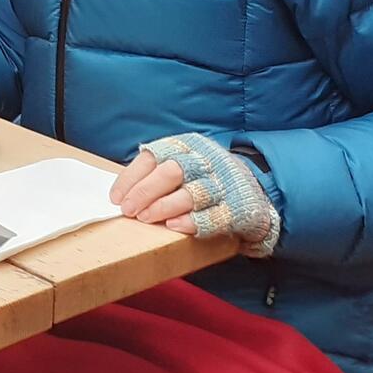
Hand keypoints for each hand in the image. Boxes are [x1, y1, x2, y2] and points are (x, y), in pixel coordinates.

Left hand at [113, 133, 280, 254]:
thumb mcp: (183, 164)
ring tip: (146, 219)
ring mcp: (223, 183)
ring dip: (164, 207)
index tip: (116, 197)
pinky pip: (213, 215)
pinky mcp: (237, 207)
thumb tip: (122, 193)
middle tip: (128, 210)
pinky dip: (191, 221)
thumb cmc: (206, 178)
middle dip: (145, 191)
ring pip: (190, 193)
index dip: (132, 177)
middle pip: (172, 171)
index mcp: (188, 145)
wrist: (256, 191)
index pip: (154, 155)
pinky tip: (174, 226)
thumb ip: (156, 173)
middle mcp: (206, 160)